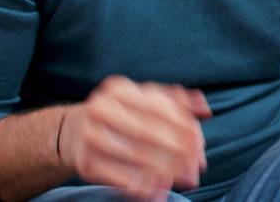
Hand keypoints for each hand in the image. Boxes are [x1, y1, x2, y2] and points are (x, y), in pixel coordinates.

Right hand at [58, 75, 209, 201]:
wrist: (74, 132)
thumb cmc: (121, 114)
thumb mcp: (144, 100)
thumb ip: (177, 101)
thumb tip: (206, 110)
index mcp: (119, 90)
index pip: (159, 108)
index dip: (183, 127)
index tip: (200, 146)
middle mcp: (101, 108)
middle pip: (148, 132)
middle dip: (177, 152)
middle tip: (196, 169)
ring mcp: (89, 135)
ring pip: (136, 156)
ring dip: (164, 171)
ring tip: (184, 180)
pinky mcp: (84, 162)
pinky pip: (118, 177)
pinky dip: (142, 185)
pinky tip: (159, 190)